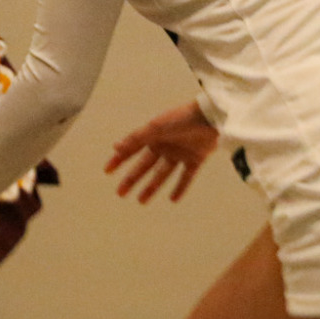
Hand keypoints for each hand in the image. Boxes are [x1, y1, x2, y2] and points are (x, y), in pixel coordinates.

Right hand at [105, 100, 219, 203]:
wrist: (212, 117)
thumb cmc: (182, 118)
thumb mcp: (156, 127)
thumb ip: (136, 138)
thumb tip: (115, 146)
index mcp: (154, 134)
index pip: (132, 149)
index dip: (119, 159)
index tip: (107, 171)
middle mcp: (165, 145)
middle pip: (145, 165)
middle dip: (132, 179)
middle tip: (120, 193)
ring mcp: (180, 153)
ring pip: (162, 174)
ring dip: (152, 187)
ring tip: (141, 201)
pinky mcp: (196, 159)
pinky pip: (186, 176)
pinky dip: (180, 187)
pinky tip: (172, 200)